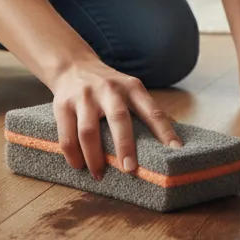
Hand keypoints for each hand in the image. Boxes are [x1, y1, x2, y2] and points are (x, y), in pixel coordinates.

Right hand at [50, 57, 182, 178]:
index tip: (175, 151)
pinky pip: (67, 134)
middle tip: (130, 169)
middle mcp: (109, 89)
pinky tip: (78, 165)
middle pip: (119, 118)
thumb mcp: (130, 89)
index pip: (152, 111)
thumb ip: (146, 111)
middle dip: (125, 145)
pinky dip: (72, 154)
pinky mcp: (63, 104)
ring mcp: (85, 96)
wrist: (73, 65)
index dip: (165, 131)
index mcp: (132, 88)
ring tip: (99, 175)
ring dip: (94, 157)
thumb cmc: (109, 86)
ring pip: (88, 130)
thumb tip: (172, 142)